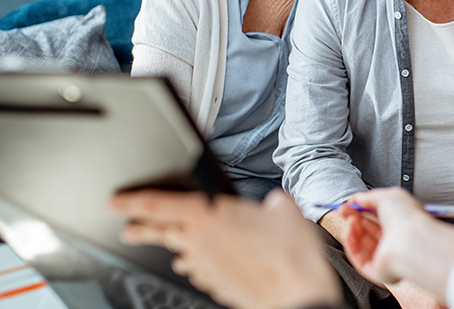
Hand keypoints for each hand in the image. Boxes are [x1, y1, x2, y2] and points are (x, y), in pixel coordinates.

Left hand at [110, 189, 341, 308]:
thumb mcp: (284, 209)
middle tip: (128, 231)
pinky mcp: (217, 285)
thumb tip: (272, 204)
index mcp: (209, 217)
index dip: (133, 202)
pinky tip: (202, 262)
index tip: (115, 203)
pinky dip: (197, 262)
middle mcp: (201, 243)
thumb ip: (271, 202)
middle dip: (141, 230)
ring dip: (174, 247)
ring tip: (171, 246)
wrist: (298, 293)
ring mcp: (207, 268)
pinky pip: (199, 269)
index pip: (160, 205)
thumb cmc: (289, 253)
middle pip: (161, 233)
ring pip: (181, 252)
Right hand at [339, 188, 453, 304]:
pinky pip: (359, 260)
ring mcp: (387, 257)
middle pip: (369, 230)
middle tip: (345, 211)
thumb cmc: (407, 219)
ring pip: (362, 245)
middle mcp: (395, 240)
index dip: (362, 209)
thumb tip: (355, 199)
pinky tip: (348, 234)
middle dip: (355, 218)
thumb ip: (368, 197)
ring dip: (352, 230)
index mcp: (401, 222)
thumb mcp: (388, 196)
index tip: (350, 204)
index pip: (378, 216)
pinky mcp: (379, 271)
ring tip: (350, 221)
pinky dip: (350, 246)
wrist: (412, 242)